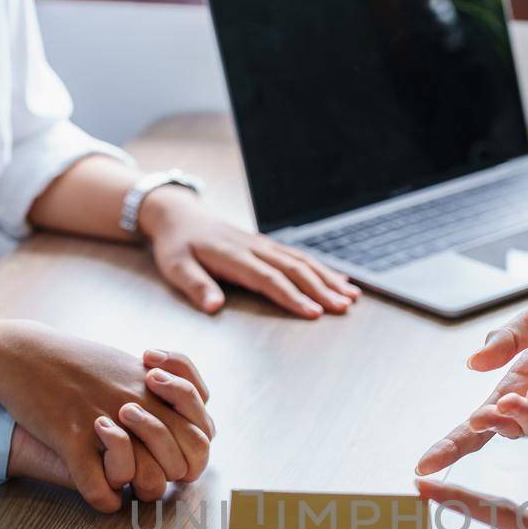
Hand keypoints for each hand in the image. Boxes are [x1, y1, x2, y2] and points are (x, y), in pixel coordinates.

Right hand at [0, 325, 213, 510]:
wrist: (21, 353)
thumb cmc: (76, 362)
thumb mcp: (128, 364)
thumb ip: (164, 387)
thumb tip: (193, 409)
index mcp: (154, 387)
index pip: (202, 434)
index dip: (194, 455)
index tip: (174, 456)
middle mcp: (137, 403)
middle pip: (182, 460)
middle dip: (173, 476)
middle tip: (152, 475)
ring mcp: (105, 421)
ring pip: (148, 479)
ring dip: (142, 491)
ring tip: (129, 487)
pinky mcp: (71, 436)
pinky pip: (98, 487)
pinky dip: (105, 500)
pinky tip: (103, 495)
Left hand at [141, 187, 361, 319]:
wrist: (179, 215)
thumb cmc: (176, 246)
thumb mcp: (175, 266)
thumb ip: (195, 286)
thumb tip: (214, 306)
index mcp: (234, 256)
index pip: (268, 279)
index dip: (292, 296)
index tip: (314, 313)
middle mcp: (254, 249)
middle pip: (294, 269)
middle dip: (321, 289)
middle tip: (343, 308)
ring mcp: (264, 245)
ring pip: (302, 262)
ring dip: (328, 279)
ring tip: (351, 297)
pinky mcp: (267, 246)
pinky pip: (299, 257)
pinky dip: (322, 269)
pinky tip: (340, 280)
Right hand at [415, 291, 527, 473]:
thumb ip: (506, 339)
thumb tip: (472, 361)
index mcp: (515, 387)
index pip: (477, 425)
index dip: (450, 446)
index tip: (423, 466)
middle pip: (503, 432)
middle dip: (488, 429)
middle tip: (481, 416)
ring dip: (521, 418)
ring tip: (511, 399)